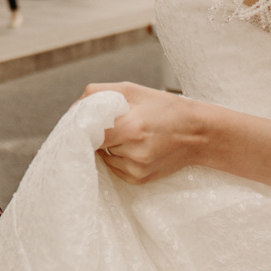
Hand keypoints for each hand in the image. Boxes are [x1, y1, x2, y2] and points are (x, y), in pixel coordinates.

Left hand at [89, 81, 220, 183]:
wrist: (198, 134)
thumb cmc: (165, 108)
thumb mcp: (132, 90)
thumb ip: (96, 94)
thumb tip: (72, 110)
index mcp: (130, 127)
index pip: (88, 132)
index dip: (82, 125)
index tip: (83, 121)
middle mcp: (132, 152)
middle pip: (94, 144)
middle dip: (98, 133)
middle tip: (114, 123)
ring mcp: (136, 169)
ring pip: (102, 156)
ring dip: (108, 146)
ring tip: (130, 134)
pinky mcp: (138, 180)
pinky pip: (114, 168)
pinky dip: (118, 156)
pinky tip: (135, 146)